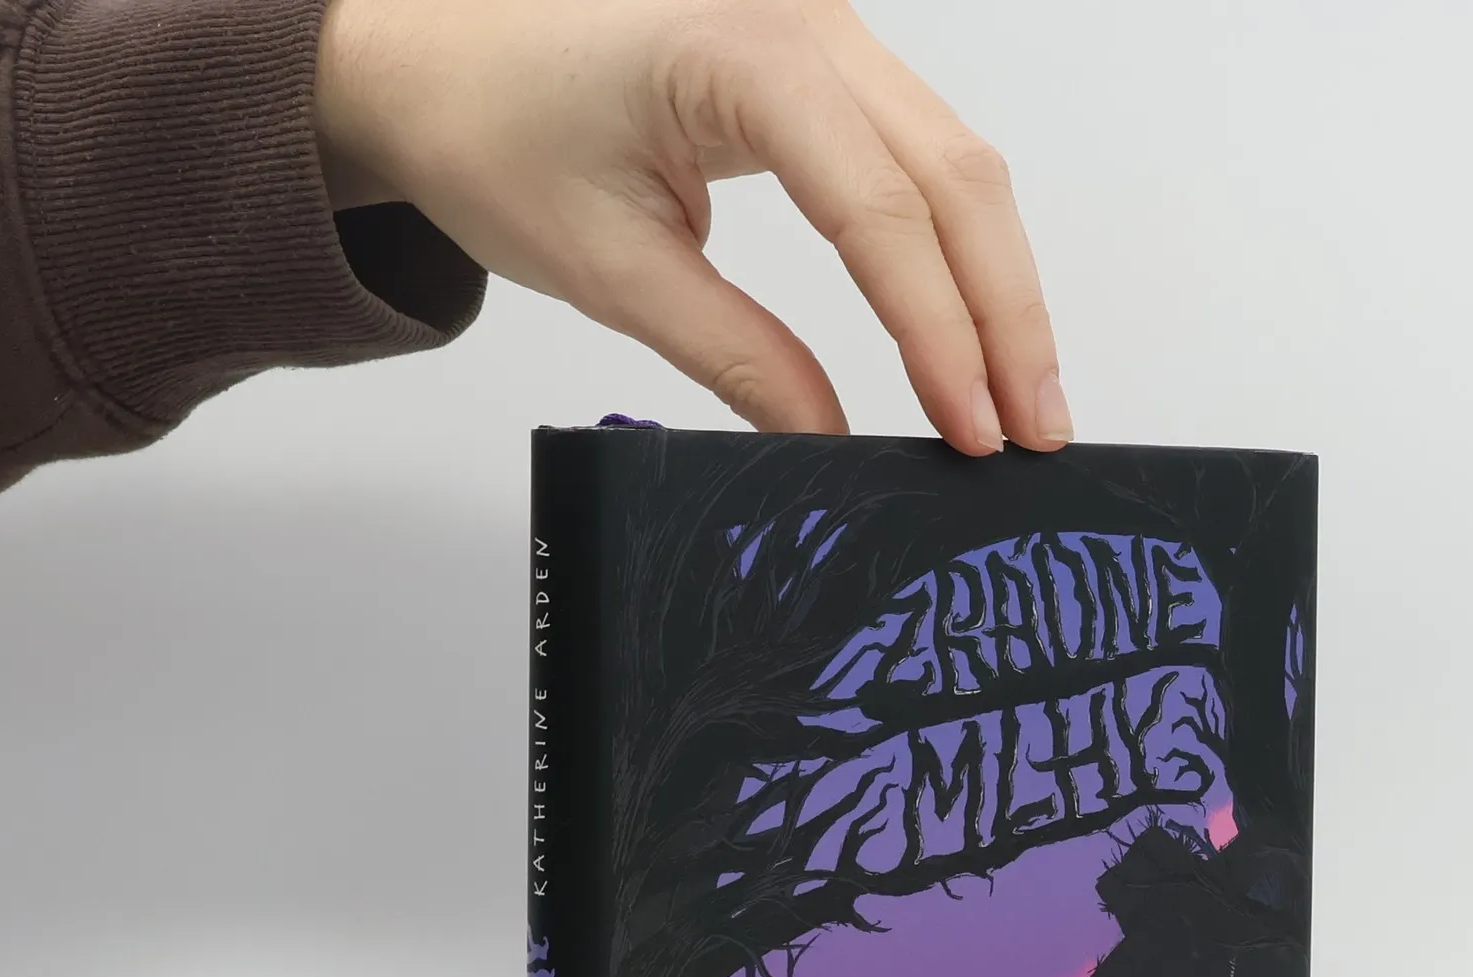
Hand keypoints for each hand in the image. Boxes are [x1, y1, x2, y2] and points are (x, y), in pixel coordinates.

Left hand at [313, 0, 1070, 454]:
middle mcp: (807, 16)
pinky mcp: (824, 61)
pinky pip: (920, 153)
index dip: (939, 334)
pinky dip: (956, 248)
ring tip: (1022, 400)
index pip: (882, 210)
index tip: (972, 431)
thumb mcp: (611, 268)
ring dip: (997, 285)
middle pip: (956, 175)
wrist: (435, 54)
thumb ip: (735, 356)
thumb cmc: (494, 134)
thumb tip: (830, 439)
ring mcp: (825, 28)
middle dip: (1005, 315)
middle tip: (1038, 431)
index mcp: (743, 49)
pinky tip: (973, 329)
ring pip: (957, 161)